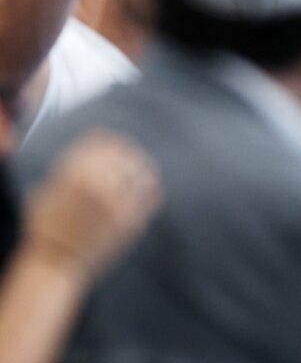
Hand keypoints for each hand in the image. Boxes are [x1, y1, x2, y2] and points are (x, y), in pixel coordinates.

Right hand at [22, 132, 161, 281]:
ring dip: (143, 170)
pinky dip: (151, 190)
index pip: (104, 141)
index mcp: (74, 171)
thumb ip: (70, 168)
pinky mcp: (129, 219)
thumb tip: (91, 149)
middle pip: (126, 154)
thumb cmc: (46, 227)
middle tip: (134, 158)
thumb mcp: (49, 189)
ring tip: (144, 172)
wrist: (53, 262)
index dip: (113, 141)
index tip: (118, 144)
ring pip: (142, 172)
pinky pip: (151, 196)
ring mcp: (115, 201)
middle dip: (130, 155)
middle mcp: (96, 182)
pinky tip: (148, 190)